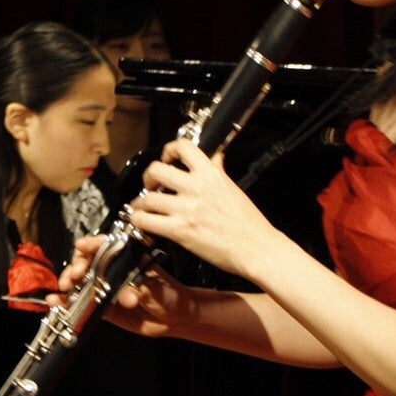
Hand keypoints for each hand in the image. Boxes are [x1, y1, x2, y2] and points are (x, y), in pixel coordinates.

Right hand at [54, 234, 191, 337]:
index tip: (82, 246)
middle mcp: (113, 269)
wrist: (175, 319)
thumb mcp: (158, 289)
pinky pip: (81, 302)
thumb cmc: (171, 296)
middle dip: (77, 265)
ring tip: (65, 288)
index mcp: (127, 258)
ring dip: (69, 282)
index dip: (92, 244)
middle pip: (87, 261)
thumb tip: (127, 295)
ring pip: (80, 281)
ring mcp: (105, 287)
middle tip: (76, 275)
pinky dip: (66, 302)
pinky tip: (56, 302)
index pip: (106, 246)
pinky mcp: (100, 305)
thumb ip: (141, 290)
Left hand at [128, 137, 278, 280]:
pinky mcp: (180, 231)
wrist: (256, 247)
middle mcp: (196, 188)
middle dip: (148, 177)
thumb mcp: (233, 187)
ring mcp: (186, 209)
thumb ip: (218, 171)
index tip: (166, 158)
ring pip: (147, 198)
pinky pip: (146, 221)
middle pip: (156, 170)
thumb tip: (216, 158)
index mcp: (211, 174)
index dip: (168, 150)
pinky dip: (139, 220)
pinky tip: (142, 222)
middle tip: (150, 185)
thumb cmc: (249, 223)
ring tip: (143, 207)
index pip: (183, 147)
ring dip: (140, 203)